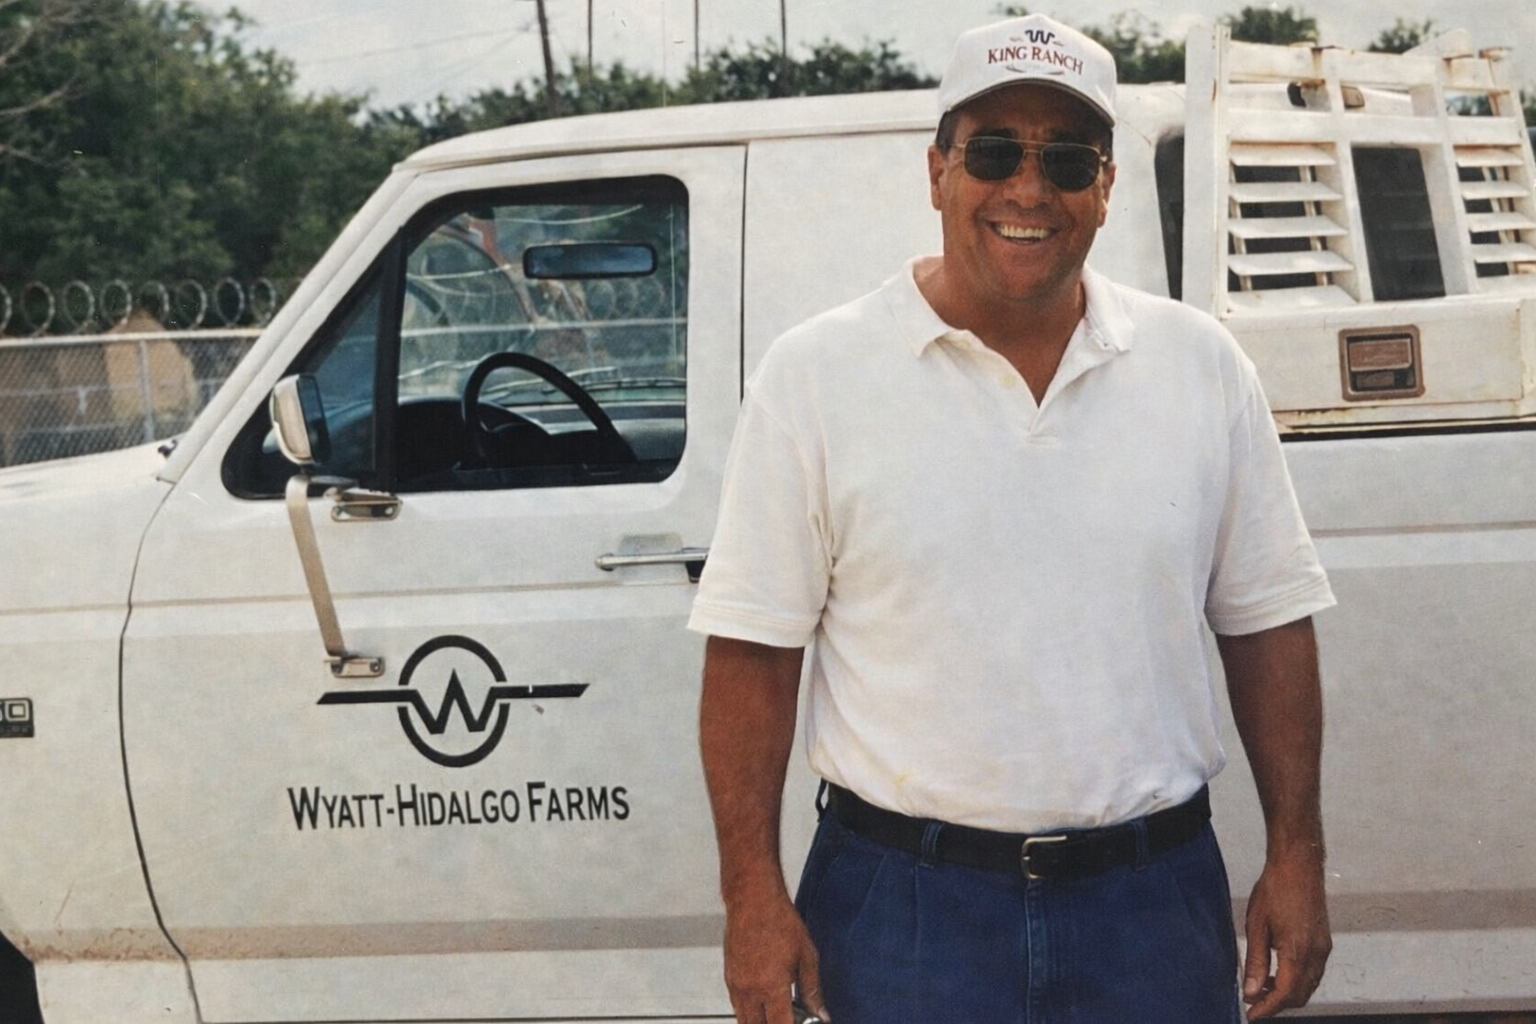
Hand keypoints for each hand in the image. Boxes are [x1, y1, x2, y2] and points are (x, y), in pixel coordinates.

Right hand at [722, 890, 828, 1023]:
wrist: (752, 899)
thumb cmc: (779, 920)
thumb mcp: (806, 955)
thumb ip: (813, 988)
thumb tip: (821, 1012)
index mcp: (772, 986)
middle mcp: (750, 989)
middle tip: (786, 1017)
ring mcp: (736, 984)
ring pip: (744, 1020)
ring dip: (759, 1022)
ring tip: (775, 1013)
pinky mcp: (728, 977)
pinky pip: (736, 1005)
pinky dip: (748, 1011)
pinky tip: (762, 1002)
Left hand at [1242, 852, 1331, 1018]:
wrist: (1298, 865)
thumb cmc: (1276, 888)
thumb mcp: (1257, 926)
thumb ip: (1256, 962)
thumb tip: (1251, 990)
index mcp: (1298, 952)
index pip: (1285, 994)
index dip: (1267, 1008)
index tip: (1252, 1014)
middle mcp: (1316, 954)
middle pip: (1300, 995)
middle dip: (1277, 1003)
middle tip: (1254, 1001)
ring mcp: (1323, 949)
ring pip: (1309, 985)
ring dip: (1288, 992)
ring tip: (1263, 987)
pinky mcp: (1324, 942)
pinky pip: (1314, 972)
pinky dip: (1297, 980)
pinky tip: (1279, 972)